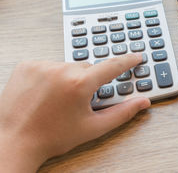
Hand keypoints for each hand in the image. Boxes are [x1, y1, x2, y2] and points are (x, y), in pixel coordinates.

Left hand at [0, 53, 150, 171]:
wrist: (13, 142)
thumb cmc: (51, 137)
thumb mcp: (93, 127)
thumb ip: (122, 112)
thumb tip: (142, 102)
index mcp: (80, 84)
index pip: (112, 66)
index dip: (127, 61)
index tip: (136, 56)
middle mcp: (61, 69)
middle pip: (88, 68)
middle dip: (88, 82)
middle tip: (78, 102)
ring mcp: (42, 65)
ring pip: (68, 66)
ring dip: (69, 78)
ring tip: (57, 100)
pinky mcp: (27, 65)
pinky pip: (49, 65)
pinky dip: (51, 76)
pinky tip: (45, 93)